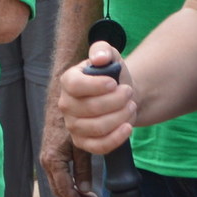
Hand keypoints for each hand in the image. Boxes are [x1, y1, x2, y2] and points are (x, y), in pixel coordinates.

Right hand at [40, 91, 98, 196]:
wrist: (62, 100)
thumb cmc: (72, 119)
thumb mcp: (81, 146)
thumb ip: (83, 167)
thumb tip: (85, 189)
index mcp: (52, 160)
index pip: (64, 190)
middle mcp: (46, 161)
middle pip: (59, 191)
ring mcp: (47, 157)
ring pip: (59, 184)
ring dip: (74, 193)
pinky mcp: (51, 153)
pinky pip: (59, 175)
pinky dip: (70, 183)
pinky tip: (81, 185)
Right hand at [56, 41, 134, 155]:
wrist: (121, 96)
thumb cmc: (113, 76)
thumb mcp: (110, 55)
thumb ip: (102, 50)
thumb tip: (99, 58)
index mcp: (68, 81)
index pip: (74, 85)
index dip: (97, 86)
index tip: (115, 83)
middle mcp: (66, 105)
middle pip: (90, 108)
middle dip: (117, 100)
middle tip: (129, 92)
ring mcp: (73, 126)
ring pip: (97, 128)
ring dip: (120, 117)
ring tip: (131, 106)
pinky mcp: (83, 142)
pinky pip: (98, 146)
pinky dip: (116, 138)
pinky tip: (128, 127)